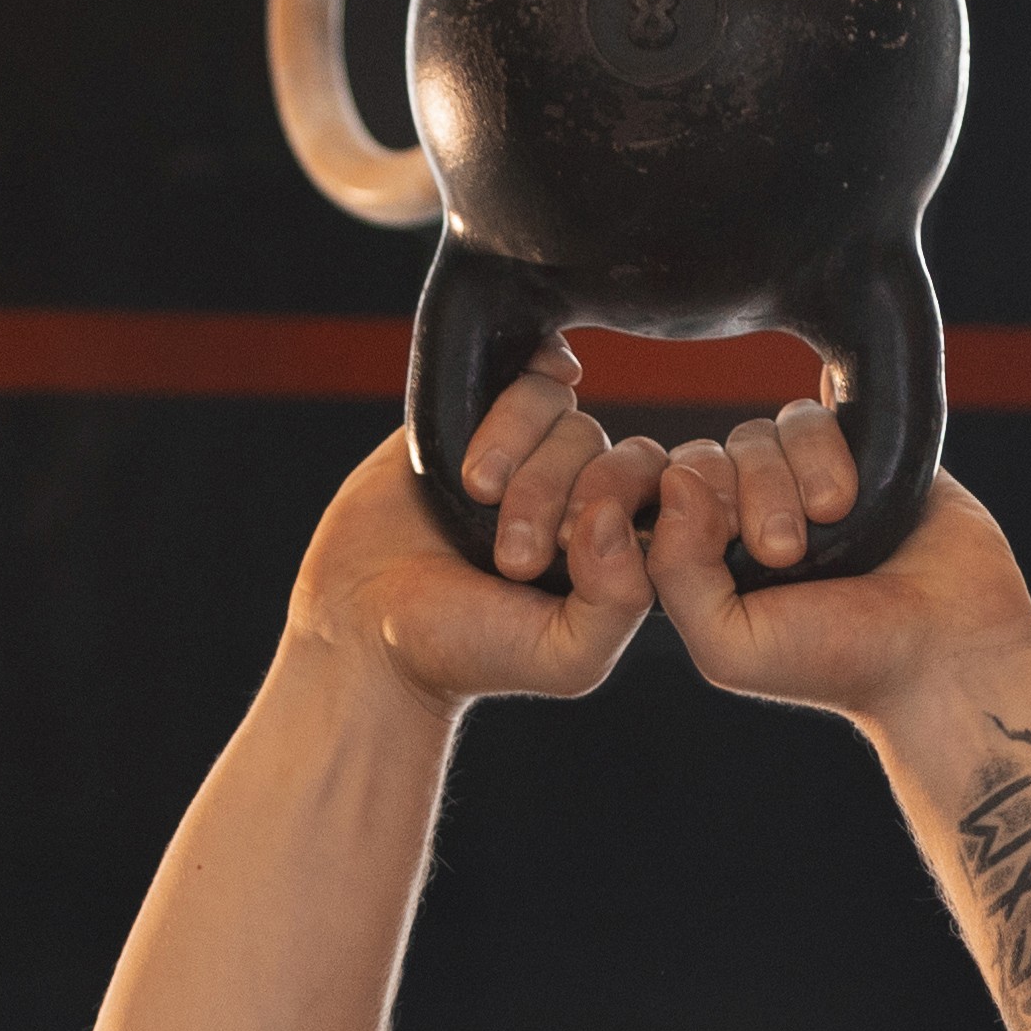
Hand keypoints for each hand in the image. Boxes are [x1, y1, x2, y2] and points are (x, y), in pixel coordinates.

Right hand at [283, 358, 667, 707]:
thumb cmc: (469, 649)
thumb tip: (614, 514)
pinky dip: (514, 398)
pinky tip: (483, 435)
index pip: (662, 491)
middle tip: (510, 552)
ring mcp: (534, 453)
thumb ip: (620, 601)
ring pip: (566, 411)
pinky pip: (525, 374)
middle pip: (612, 449)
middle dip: (556, 493)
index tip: (564, 550)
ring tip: (475, 495)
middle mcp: (584, 496)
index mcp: (621, 548)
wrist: (367, 626)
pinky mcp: (479, 419)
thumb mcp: (565, 655)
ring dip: (518, 451)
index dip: (619, 502)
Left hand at [647, 424, 1030, 732]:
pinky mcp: (859, 454)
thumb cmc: (833, 661)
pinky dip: (825, 446)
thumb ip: (677, 571)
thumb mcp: (728, 644)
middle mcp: (749, 515)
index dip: (690, 501)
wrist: (943, 651)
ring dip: (794, 472)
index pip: (666, 491)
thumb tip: (676, 477)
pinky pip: (815, 413)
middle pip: (714, 453)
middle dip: (748, 492)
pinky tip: (851, 493)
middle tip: (787, 549)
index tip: (737, 552)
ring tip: (832, 518)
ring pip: (766, 428)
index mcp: (708, 560)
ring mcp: (804, 482)